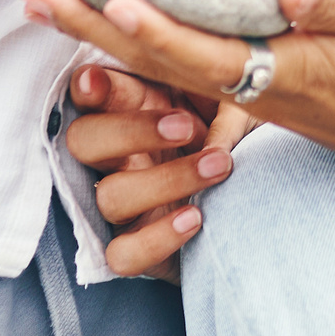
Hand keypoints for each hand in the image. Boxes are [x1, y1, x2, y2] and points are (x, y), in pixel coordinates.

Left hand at [24, 0, 334, 208]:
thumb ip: (334, 7)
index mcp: (287, 75)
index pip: (205, 51)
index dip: (154, 26)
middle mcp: (256, 90)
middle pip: (161, 59)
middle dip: (94, 27)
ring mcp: (252, 95)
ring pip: (166, 64)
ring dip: (105, 34)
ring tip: (52, 1)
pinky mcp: (258, 91)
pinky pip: (190, 67)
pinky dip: (146, 41)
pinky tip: (113, 22)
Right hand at [61, 66, 254, 277]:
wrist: (252, 199)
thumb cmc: (236, 136)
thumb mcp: (234, 105)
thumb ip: (222, 105)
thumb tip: (214, 140)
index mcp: (133, 108)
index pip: (91, 91)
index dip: (87, 86)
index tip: (95, 81)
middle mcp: (117, 155)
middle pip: (83, 141)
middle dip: (129, 131)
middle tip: (185, 127)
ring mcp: (122, 204)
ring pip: (110, 196)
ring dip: (165, 181)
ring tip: (218, 168)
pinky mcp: (135, 248)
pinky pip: (123, 254)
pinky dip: (156, 239)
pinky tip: (196, 218)